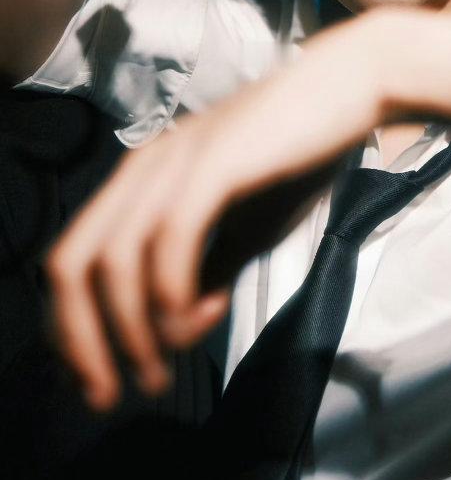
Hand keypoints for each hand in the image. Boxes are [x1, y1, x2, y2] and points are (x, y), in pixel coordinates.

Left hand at [45, 12, 389, 409]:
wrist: (351, 88)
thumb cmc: (301, 153)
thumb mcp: (246, 226)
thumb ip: (208, 267)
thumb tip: (179, 322)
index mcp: (141, 178)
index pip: (74, 259)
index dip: (74, 329)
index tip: (105, 379)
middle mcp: (142, 168)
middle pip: (71, 265)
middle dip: (82, 341)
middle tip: (115, 391)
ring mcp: (175, 161)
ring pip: (113, 261)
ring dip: (133, 329)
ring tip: (167, 364)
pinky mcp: (213, 163)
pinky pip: (169, 241)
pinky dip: (172, 293)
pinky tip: (203, 315)